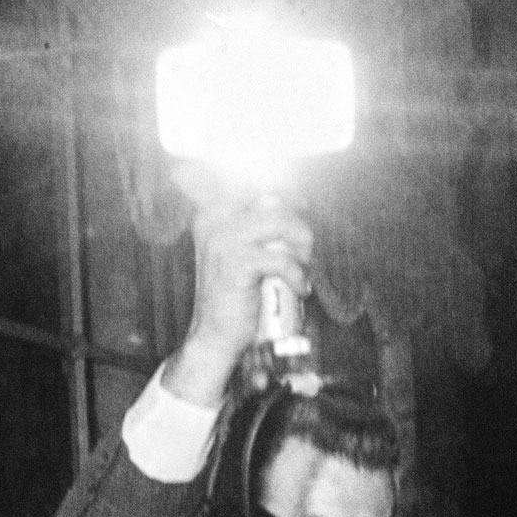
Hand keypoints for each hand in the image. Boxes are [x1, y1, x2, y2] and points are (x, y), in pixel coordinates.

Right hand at [158, 180, 313, 407]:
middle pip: (274, 198)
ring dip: (301, 246)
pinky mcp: (236, 263)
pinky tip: (299, 287)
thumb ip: (259, 223)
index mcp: (213, 210)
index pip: (255, 181)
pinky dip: (297, 274)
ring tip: (302, 267)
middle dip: (297, 223)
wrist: (216, 335)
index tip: (303, 206)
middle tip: (304, 250)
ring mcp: (222, 239)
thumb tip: (295, 199)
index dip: (287, 191)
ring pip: (280, 222)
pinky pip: (281, 258)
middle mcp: (213, 218)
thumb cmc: (235, 294)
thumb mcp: (241, 250)